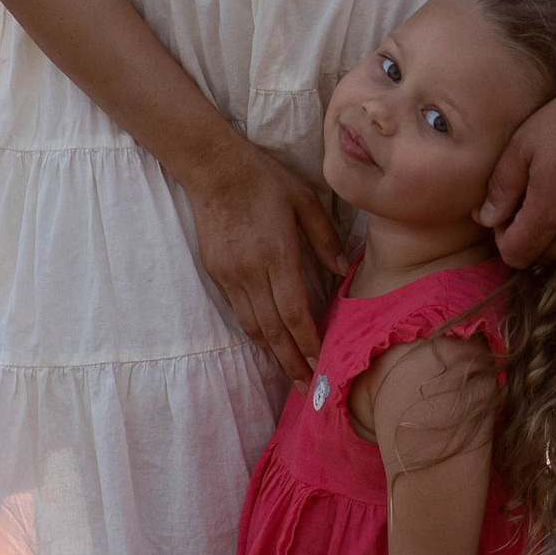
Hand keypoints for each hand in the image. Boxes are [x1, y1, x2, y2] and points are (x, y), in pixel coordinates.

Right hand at [184, 138, 342, 383]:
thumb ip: (325, 237)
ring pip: (252, 325)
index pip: (293, 311)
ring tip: (290, 370)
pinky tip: (268, 339)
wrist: (214, 169)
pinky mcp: (216, 271)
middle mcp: (251, 272)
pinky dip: (255, 329)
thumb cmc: (265, 180)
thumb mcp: (305, 200)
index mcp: (277, 255)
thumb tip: (341, 272)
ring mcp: (230, 274)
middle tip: (307, 385)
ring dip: (271, 351)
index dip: (307, 342)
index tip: (320, 363)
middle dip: (290, 361)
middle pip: (271, 329)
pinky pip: (238, 309)